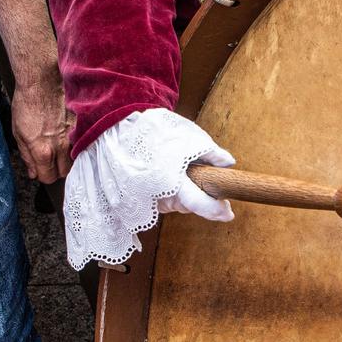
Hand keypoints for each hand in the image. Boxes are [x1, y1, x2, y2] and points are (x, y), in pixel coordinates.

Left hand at [12, 72, 70, 184]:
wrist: (42, 81)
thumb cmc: (27, 103)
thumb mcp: (18, 133)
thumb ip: (27, 156)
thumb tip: (32, 172)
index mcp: (43, 151)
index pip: (47, 178)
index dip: (42, 174)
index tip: (40, 168)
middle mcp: (61, 147)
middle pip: (64, 173)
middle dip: (57, 169)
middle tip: (50, 159)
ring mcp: (74, 136)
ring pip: (75, 160)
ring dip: (67, 158)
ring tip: (59, 147)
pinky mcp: (82, 126)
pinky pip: (81, 143)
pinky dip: (75, 143)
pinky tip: (67, 135)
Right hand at [60, 108, 234, 269]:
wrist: (112, 128)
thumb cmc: (150, 130)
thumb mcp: (183, 134)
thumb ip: (207, 151)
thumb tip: (228, 164)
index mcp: (169, 180)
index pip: (199, 204)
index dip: (216, 211)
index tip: (229, 214)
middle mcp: (156, 196)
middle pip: (188, 206)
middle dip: (199, 196)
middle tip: (201, 176)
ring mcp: (144, 201)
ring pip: (173, 204)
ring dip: (181, 193)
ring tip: (175, 169)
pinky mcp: (135, 202)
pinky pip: (159, 201)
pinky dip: (166, 192)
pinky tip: (163, 175)